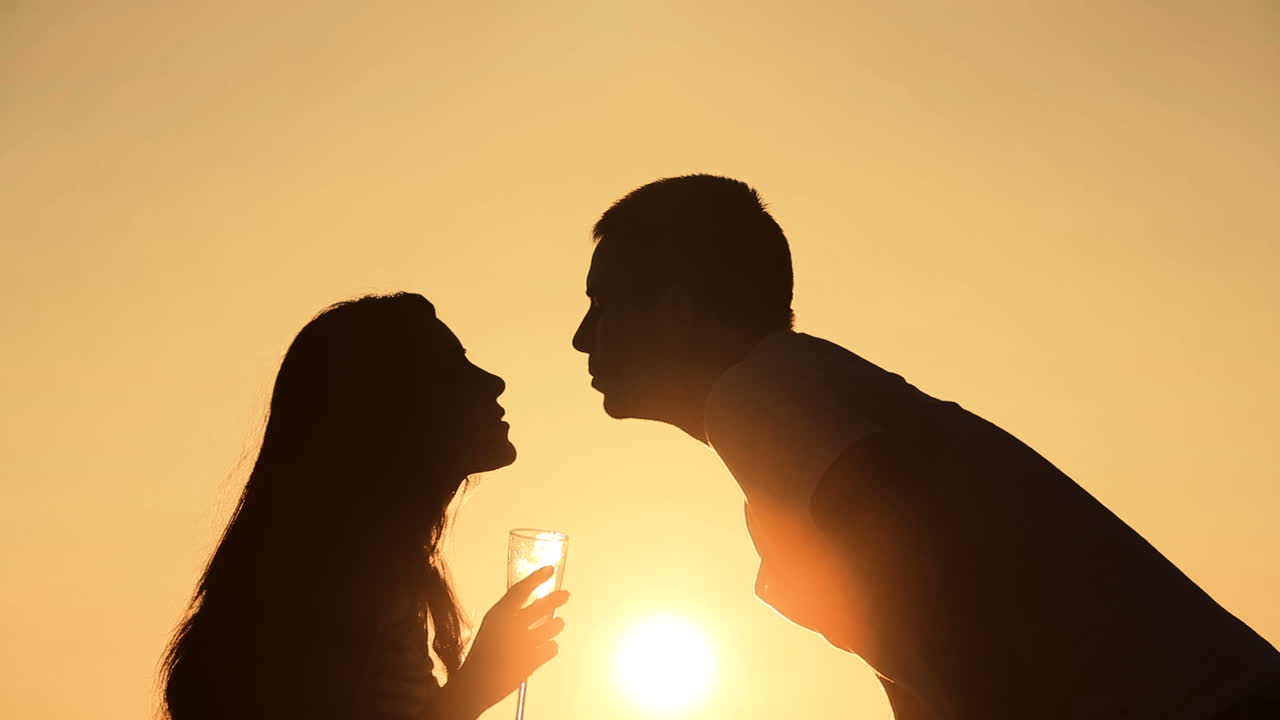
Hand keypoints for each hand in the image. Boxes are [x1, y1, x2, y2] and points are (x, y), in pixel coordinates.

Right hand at [444, 566, 568, 719]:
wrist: (475, 683)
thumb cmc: (484, 653)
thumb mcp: (492, 626)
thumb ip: (510, 614)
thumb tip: (534, 602)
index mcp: (498, 615)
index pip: (521, 589)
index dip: (537, 577)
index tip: (549, 569)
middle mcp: (511, 627)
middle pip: (543, 605)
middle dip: (557, 598)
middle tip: (565, 594)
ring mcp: (522, 644)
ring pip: (553, 626)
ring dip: (557, 624)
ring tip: (557, 623)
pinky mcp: (532, 661)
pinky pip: (552, 647)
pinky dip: (551, 646)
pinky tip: (547, 646)